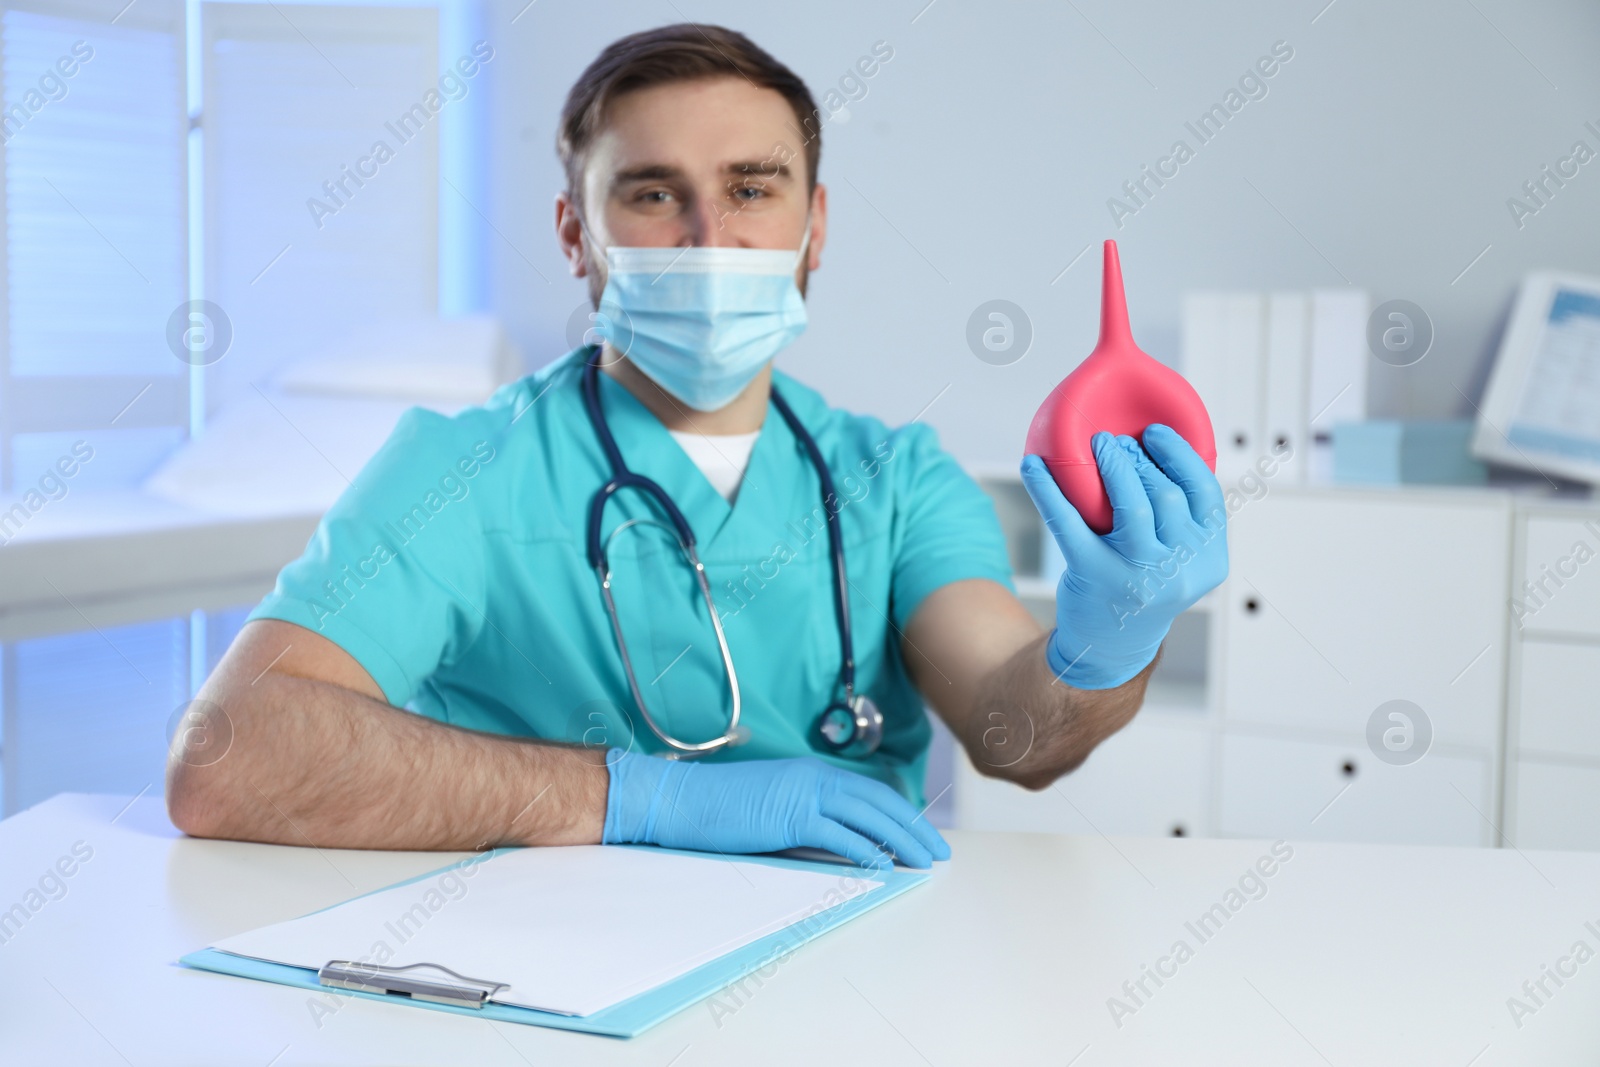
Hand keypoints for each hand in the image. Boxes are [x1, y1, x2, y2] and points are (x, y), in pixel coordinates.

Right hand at [602, 752, 949, 868]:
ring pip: (868, 817)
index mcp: (812, 773)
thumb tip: (841, 843)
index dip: (901, 814)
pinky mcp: (790, 817)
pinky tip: (885, 866)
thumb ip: (806, 818)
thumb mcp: (772, 807)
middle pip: (880, 803)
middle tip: (939, 852)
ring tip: (924, 862)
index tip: (921, 835)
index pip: (870, 793)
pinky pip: (839, 836)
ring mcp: (803, 794)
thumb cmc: (719, 809)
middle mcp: (815, 777)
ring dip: (902, 840)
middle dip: (914, 828)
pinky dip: (866, 851)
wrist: (679, 800)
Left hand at [1021, 423, 1227, 688]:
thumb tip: (1155, 448)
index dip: (1180, 456)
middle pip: (1165, 495)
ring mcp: (1138, 574)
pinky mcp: (1094, 575)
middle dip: (1139, 460)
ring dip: (1111, 466)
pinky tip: (1032, 466)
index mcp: (1208, 558)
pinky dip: (1048, 489)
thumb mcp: (1178, 560)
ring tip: (1095, 446)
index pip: (1204, 494)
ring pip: (1131, 504)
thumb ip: (1180, 519)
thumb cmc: (1143, 586)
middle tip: (1114, 442)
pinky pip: (1069, 522)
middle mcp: (1179, 569)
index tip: (1155, 433)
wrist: (1109, 646)